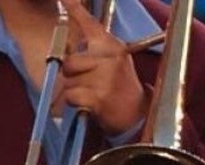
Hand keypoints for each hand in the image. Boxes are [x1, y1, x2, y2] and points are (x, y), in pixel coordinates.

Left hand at [57, 0, 147, 134]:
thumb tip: (68, 53)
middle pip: (70, 61)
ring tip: (90, 94)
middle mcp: (109, 57)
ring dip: (74, 90)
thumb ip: (95, 51)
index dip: (74, 8)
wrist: (136, 114)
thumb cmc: (120, 88)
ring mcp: (104, 77)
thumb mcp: (113, 61)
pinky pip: (71, 95)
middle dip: (71, 74)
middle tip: (85, 82)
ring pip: (69, 80)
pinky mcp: (99, 96)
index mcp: (111, 45)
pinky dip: (75, 102)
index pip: (89, 23)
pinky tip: (88, 104)